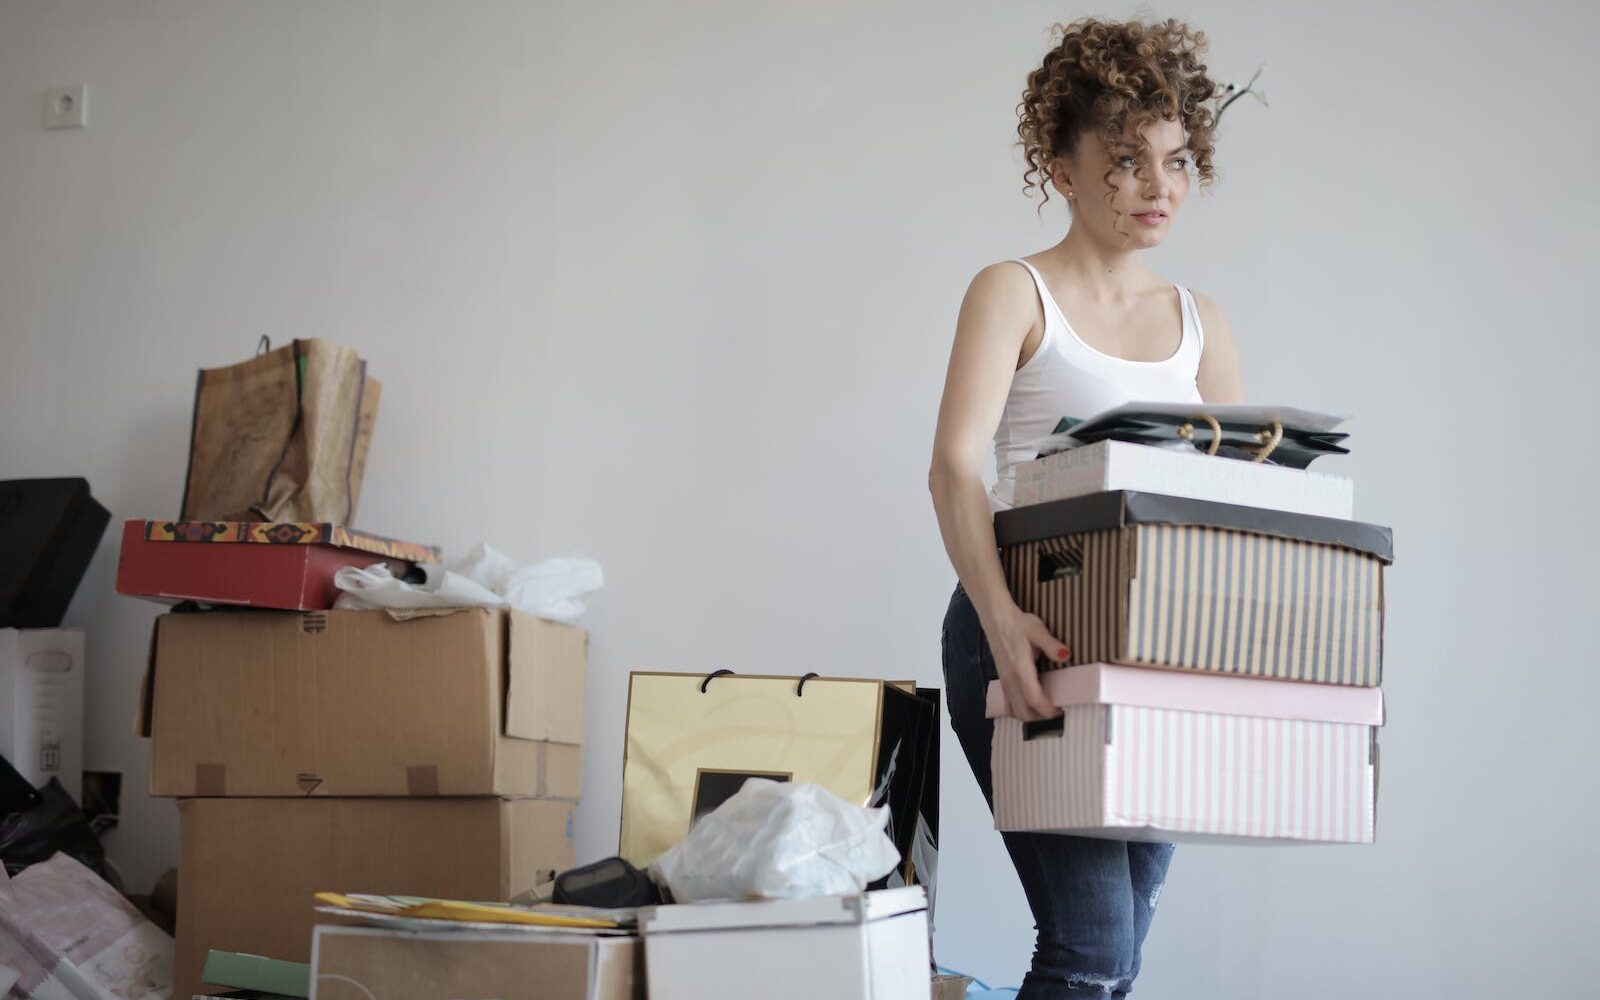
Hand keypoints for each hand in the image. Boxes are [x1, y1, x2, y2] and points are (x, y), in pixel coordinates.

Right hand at [984, 603, 1067, 721]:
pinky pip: (1010, 705)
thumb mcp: (1038, 631)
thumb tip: (1066, 655)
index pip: (1034, 699)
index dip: (1048, 711)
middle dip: (1041, 719)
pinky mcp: (1004, 681)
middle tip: (1059, 715)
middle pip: (1024, 712)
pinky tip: (1031, 709)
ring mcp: (1005, 682)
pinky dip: (1021, 712)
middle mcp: (1011, 680)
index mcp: (1020, 670)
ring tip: (1048, 713)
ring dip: (1031, 717)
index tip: (1061, 713)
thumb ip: (1052, 645)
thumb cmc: (1018, 624)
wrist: (997, 620)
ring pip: (1016, 710)